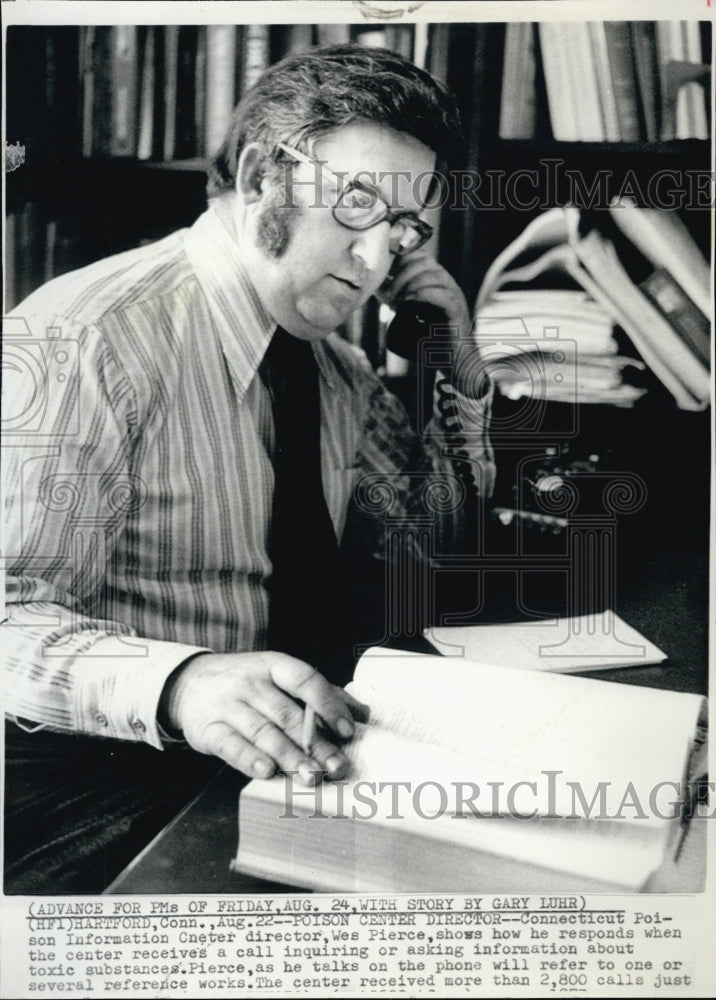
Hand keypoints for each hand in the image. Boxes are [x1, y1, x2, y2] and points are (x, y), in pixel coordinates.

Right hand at [160, 651, 368, 783]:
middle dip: (316, 744)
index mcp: (275, 666)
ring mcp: (229, 705)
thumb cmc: (248, 683)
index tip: (347, 730)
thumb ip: (321, 693)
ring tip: (311, 777)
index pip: (305, 680)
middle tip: (337, 767)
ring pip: (263, 732)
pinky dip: (249, 758)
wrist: (190, 683)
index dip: (328, 704)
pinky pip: (231, 745)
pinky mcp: (209, 730)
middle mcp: (252, 683)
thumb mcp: (280, 677)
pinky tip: (266, 771)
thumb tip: (363, 714)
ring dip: (289, 757)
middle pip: (288, 715)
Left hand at [378, 254, 485, 397]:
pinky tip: (409, 305)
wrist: (454, 363)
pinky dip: (422, 296)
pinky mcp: (457, 312)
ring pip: (432, 275)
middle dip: (401, 276)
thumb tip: (376, 286)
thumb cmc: (431, 340)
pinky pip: (442, 294)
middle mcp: (447, 284)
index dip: (398, 263)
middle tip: (390, 297)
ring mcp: (455, 296)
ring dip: (409, 286)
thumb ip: (396, 298)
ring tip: (397, 303)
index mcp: (436, 281)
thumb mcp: (409, 314)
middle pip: (423, 262)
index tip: (384, 280)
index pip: (418, 256)